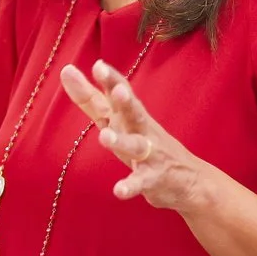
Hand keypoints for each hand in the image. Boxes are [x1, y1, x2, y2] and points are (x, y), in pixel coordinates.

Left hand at [59, 59, 216, 212]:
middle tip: (117, 90)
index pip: (121, 94)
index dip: (111, 80)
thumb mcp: (118, 121)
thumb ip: (92, 99)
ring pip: (137, 145)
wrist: (189, 182)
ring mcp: (150, 154)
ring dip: (122, 141)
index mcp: (131, 116)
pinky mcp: (154, 179)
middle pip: (134, 113)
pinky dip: (130, 186)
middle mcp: (142, 130)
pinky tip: (119, 190)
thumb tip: (67, 71)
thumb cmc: (145, 145)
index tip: (98, 65)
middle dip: (126, 101)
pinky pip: (142, 182)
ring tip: (105, 137)